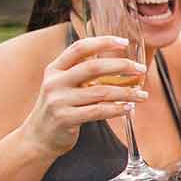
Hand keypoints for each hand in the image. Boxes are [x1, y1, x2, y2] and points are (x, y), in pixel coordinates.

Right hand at [19, 35, 148, 157]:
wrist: (38, 137)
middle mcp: (54, 82)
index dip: (103, 42)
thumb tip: (120, 64)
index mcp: (55, 69)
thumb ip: (82, 74)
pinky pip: (98, 111)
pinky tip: (128, 108)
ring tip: (143, 95)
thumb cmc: (59, 108)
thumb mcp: (63, 86)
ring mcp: (58, 100)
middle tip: (141, 69)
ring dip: (127, 93)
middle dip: (122, 66)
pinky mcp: (65, 118)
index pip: (80, 48)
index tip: (124, 42)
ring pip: (101, 92)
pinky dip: (117, 109)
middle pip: (93, 67)